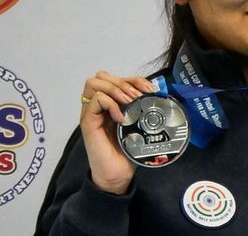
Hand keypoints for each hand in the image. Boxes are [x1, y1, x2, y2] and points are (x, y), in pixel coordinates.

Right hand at [79, 71, 154, 194]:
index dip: (134, 79)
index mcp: (111, 103)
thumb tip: (159, 92)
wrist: (117, 173)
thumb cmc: (128, 149)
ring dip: (116, 88)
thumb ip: (142, 108)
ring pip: (94, 83)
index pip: (117, 78)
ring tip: (130, 102)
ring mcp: (92, 112)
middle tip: (138, 96)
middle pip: (102, 76)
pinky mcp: (88, 122)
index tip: (149, 90)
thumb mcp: (140, 123)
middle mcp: (99, 105)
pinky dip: (111, 103)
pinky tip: (121, 117)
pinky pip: (95, 101)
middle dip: (124, 81)